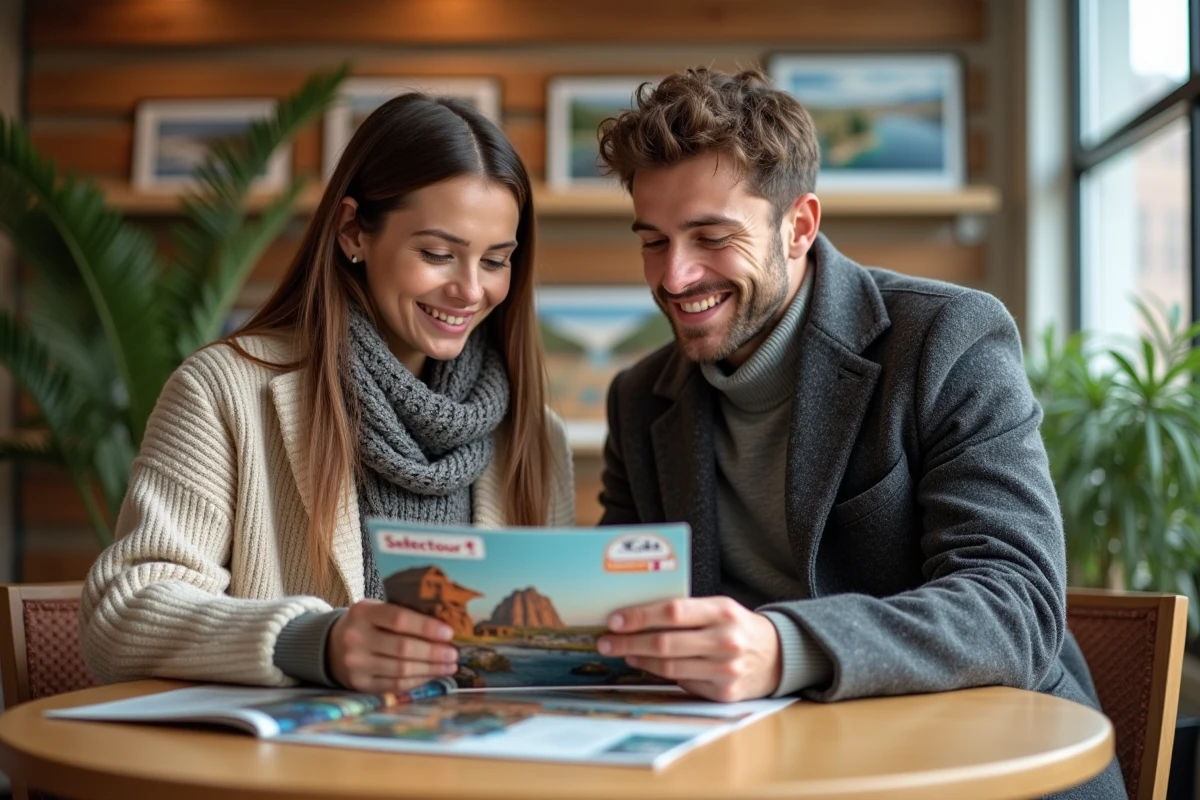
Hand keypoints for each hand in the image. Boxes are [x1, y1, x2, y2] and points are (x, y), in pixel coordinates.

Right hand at [327, 600, 459, 692]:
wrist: (331, 645)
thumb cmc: (366, 623)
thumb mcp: (376, 609)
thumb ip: (403, 613)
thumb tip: (445, 624)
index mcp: (363, 612)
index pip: (399, 619)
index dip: (426, 627)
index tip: (449, 633)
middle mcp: (355, 638)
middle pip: (402, 648)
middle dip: (433, 653)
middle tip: (454, 653)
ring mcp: (355, 664)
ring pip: (401, 670)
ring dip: (430, 669)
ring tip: (449, 666)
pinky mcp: (359, 684)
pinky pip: (394, 685)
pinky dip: (417, 681)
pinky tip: (431, 675)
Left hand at [596, 597, 781, 701]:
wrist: (777, 656)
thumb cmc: (737, 626)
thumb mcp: (719, 608)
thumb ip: (686, 611)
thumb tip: (637, 616)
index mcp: (722, 611)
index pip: (673, 611)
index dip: (640, 616)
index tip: (615, 619)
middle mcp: (725, 640)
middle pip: (665, 642)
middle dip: (629, 642)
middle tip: (605, 641)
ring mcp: (726, 670)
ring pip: (669, 667)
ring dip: (639, 659)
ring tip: (622, 652)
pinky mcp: (724, 693)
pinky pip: (682, 683)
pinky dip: (659, 674)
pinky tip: (646, 664)